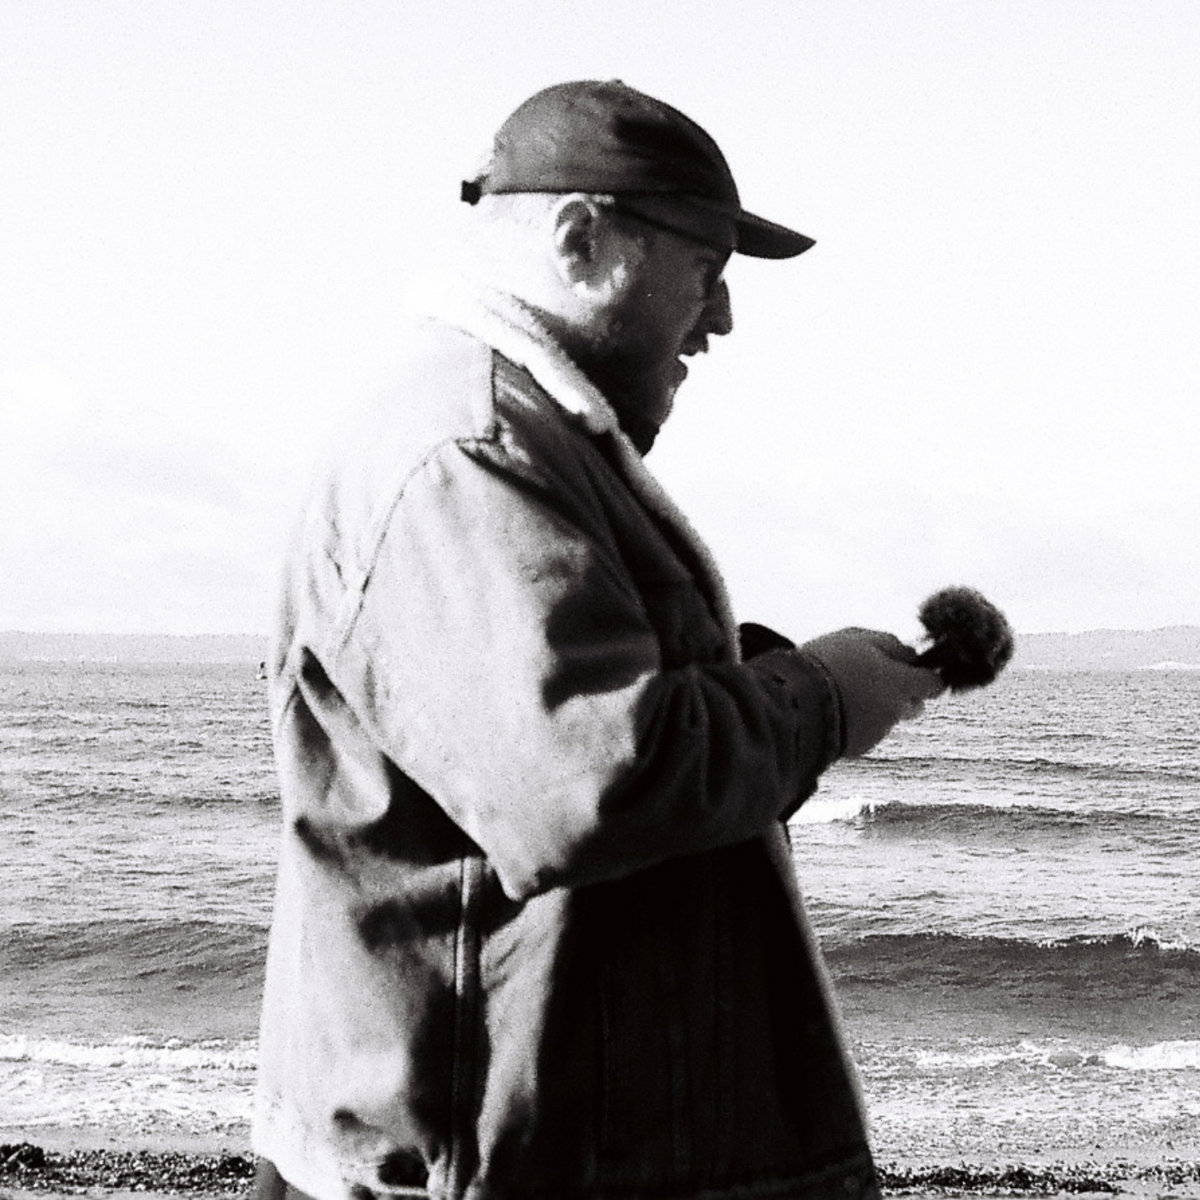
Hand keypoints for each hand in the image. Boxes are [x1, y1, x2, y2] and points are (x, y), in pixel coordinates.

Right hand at [800, 628, 944, 757]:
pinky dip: (855, 723)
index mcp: (900, 683)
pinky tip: (832, 711)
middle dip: (900, 695)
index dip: (924, 677)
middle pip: (913, 705)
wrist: (795, 703)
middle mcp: (895, 711)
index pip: (934, 685)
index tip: (909, 671)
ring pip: (887, 718)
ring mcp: (877, 732)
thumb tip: (908, 653)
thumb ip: (888, 644)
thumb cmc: (826, 664)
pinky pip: (865, 732)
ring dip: (874, 708)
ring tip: (842, 694)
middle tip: (872, 681)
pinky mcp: (858, 748)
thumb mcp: (856, 638)